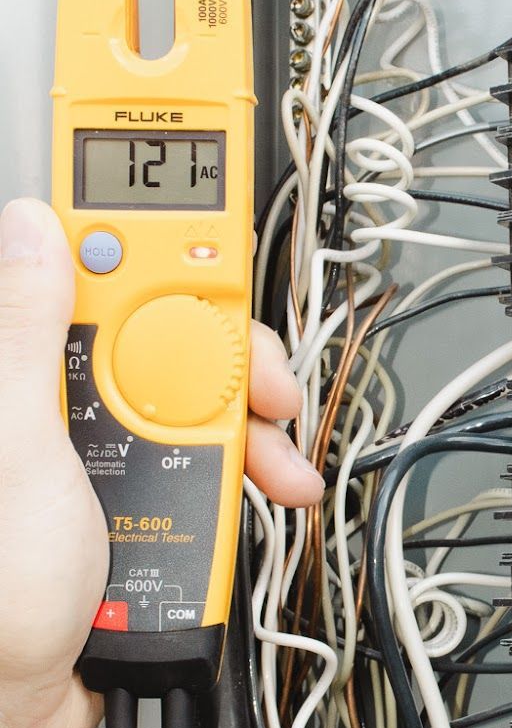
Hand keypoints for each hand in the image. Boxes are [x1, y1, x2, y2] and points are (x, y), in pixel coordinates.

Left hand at [0, 197, 323, 727]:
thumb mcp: (16, 445)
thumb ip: (30, 332)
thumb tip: (34, 227)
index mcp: (22, 372)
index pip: (95, 266)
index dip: (160, 238)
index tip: (217, 213)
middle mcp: (55, 406)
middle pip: (169, 337)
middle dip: (233, 360)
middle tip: (266, 388)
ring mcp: (95, 462)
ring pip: (199, 412)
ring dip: (249, 439)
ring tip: (270, 472)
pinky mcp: (129, 514)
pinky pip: (202, 478)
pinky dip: (239, 491)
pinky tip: (252, 506)